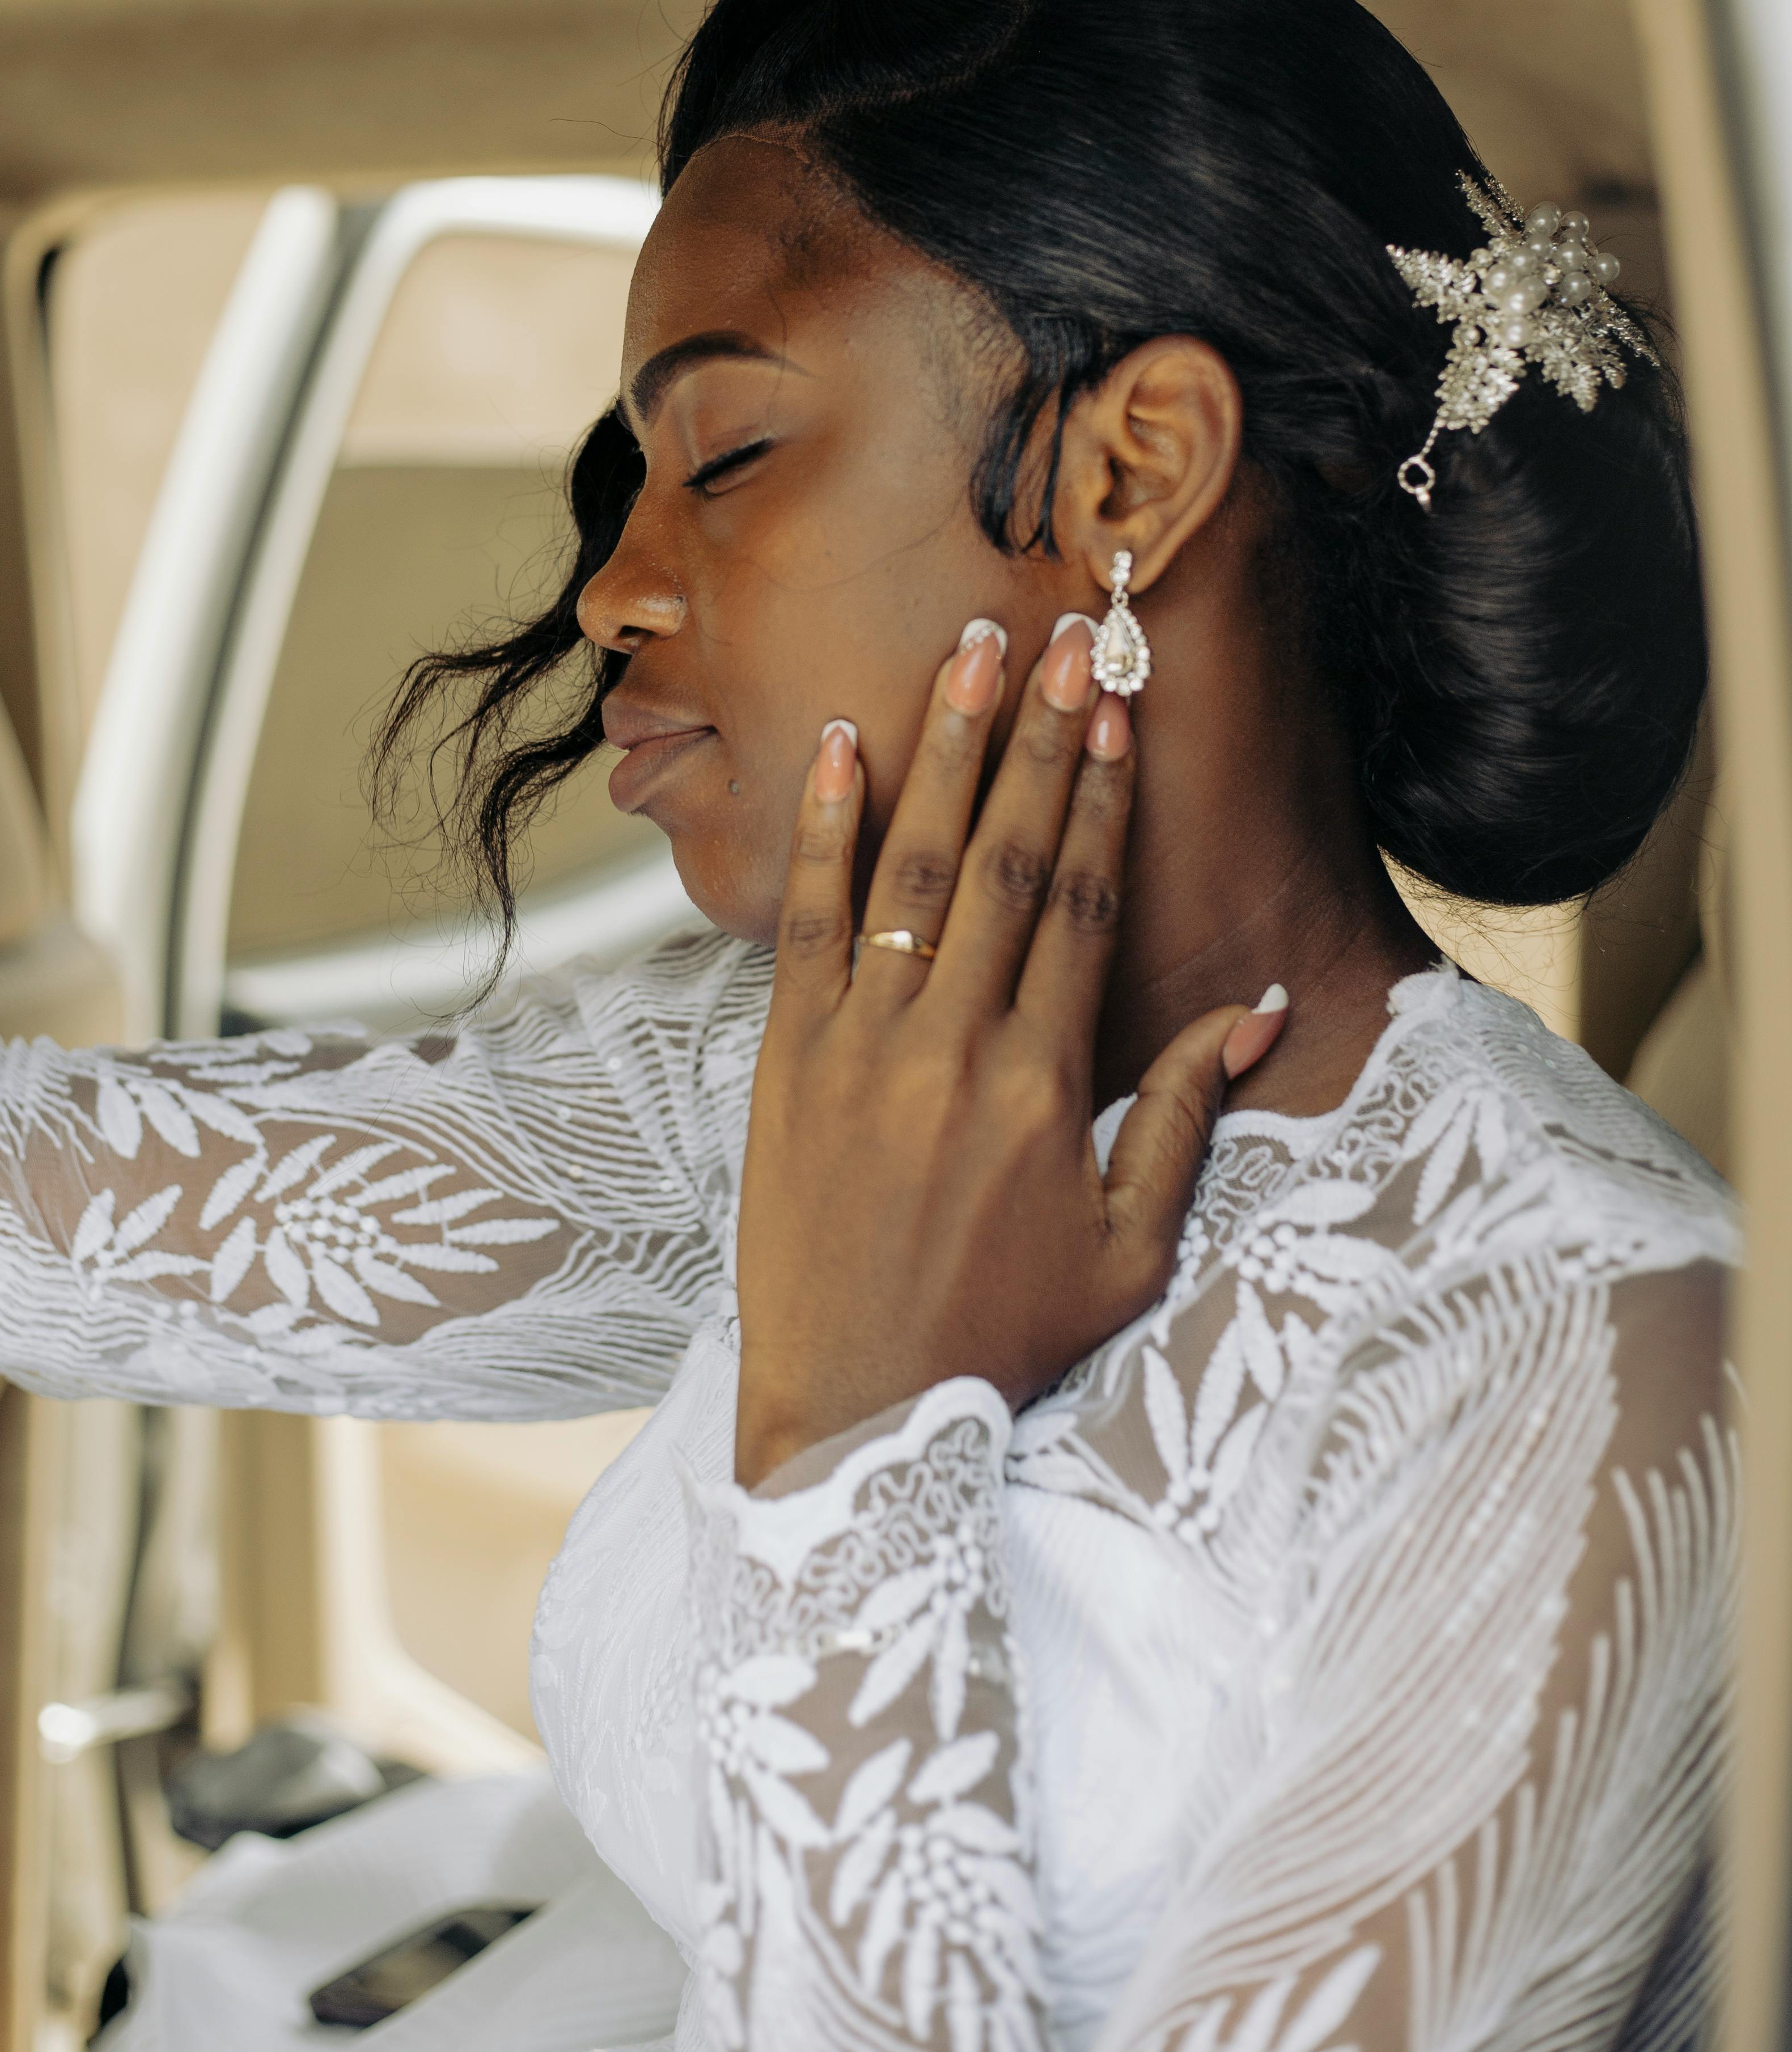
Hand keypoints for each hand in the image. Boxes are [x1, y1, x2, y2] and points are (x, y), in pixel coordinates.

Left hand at [734, 613, 1288, 1486]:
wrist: (857, 1416)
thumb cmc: (1004, 1338)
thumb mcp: (1130, 1248)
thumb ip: (1189, 1118)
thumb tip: (1265, 1011)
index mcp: (1044, 1085)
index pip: (1079, 902)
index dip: (1101, 796)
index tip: (1116, 708)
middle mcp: (952, 1046)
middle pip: (1002, 856)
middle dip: (1036, 737)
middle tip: (1060, 635)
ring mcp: (860, 1045)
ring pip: (909, 864)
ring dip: (942, 746)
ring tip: (968, 649)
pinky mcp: (786, 1059)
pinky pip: (806, 919)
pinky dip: (825, 826)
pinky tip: (842, 741)